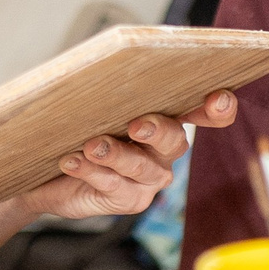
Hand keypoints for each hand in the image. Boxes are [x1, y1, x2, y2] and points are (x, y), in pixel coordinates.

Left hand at [18, 92, 237, 221]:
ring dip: (115, 154)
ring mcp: (150, 179)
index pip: (204, 113)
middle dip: (157, 131)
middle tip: (135, 125)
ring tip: (91, 146)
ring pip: (141, 166)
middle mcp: (165, 151)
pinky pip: (113, 185)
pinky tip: (71, 161)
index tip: (217, 99)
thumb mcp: (94, 104)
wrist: (50, 172)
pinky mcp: (130, 200)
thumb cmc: (77, 129)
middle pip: (175, 141)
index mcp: (166, 120)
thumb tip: (105, 69)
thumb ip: (109, 91)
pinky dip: (90, 171)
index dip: (217, 109)